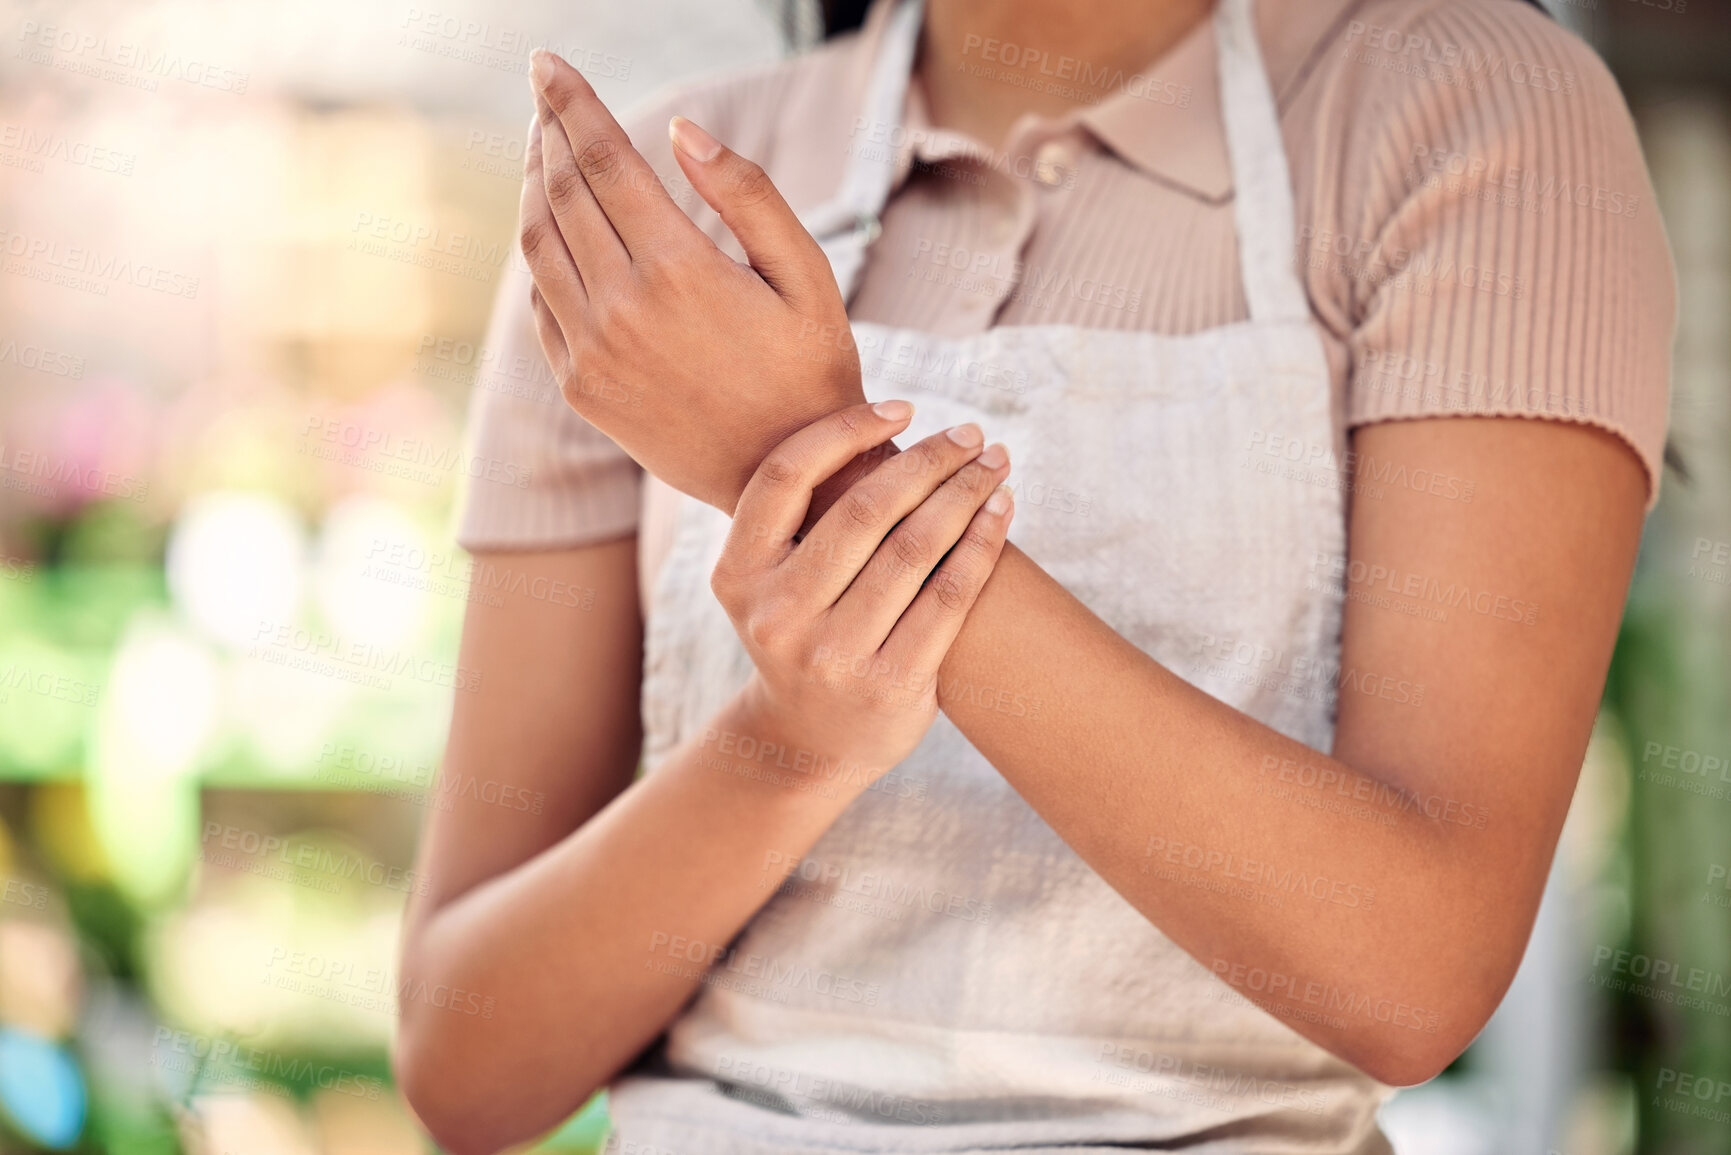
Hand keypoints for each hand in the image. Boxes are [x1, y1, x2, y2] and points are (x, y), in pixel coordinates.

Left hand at [521, 50, 865, 513]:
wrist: (789, 483)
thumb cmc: (812, 371)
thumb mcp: (807, 277)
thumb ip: (748, 195)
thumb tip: (680, 131)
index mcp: (680, 270)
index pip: (604, 160)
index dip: (572, 102)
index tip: (548, 61)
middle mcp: (623, 309)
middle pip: (562, 192)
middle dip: (550, 130)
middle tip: (546, 91)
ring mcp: (593, 353)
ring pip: (539, 245)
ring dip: (535, 187)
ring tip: (545, 149)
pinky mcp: (581, 388)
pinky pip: (543, 303)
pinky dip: (541, 253)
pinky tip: (556, 228)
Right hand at [711, 401, 1014, 781]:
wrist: (808, 744)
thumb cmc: (802, 633)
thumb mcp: (770, 583)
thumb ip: (801, 518)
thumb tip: (880, 421)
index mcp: (738, 575)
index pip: (786, 476)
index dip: (846, 431)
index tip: (903, 408)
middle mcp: (777, 615)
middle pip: (863, 510)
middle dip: (927, 461)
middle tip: (971, 433)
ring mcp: (833, 656)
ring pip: (914, 549)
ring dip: (965, 493)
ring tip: (995, 463)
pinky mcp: (890, 686)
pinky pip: (949, 596)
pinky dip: (983, 544)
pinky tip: (1002, 511)